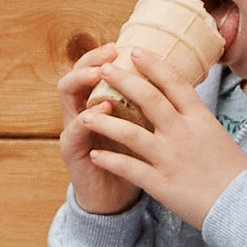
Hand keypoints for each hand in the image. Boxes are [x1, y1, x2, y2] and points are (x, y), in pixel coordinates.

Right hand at [57, 49, 139, 213]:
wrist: (119, 200)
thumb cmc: (135, 161)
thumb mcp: (146, 128)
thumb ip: (151, 106)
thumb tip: (180, 79)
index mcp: (102, 100)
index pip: (98, 67)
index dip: (108, 53)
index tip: (128, 45)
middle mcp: (83, 108)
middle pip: (78, 71)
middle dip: (91, 59)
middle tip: (110, 54)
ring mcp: (74, 128)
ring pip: (67, 94)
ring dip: (82, 81)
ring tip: (100, 75)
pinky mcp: (72, 151)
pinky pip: (71, 131)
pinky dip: (84, 120)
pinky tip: (100, 113)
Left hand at [83, 45, 246, 230]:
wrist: (244, 205)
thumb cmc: (235, 173)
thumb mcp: (218, 136)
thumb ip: (197, 120)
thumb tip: (183, 104)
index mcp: (200, 119)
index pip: (174, 83)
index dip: (153, 65)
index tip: (136, 51)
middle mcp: (183, 133)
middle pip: (148, 98)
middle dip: (123, 81)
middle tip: (104, 69)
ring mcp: (170, 157)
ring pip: (130, 133)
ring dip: (104, 122)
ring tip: (85, 115)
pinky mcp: (161, 183)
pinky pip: (129, 168)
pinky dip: (109, 160)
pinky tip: (95, 154)